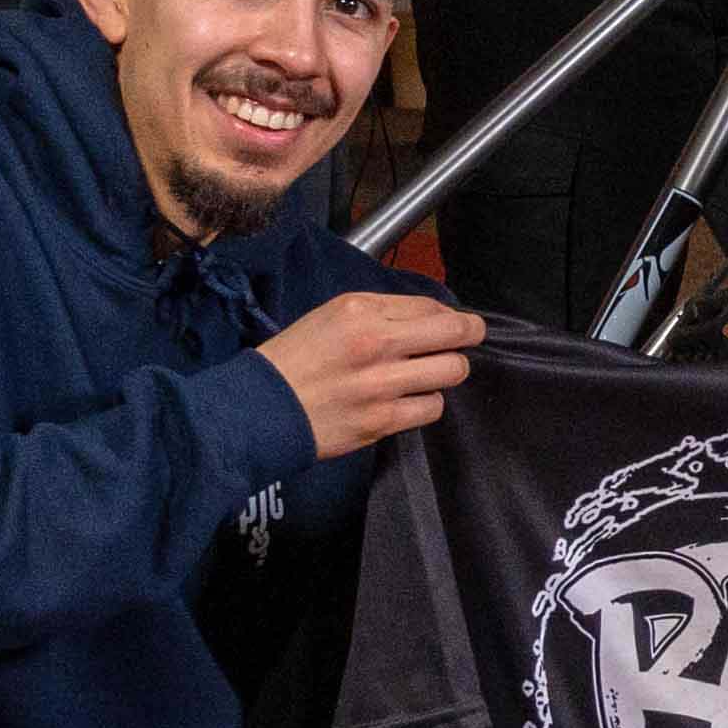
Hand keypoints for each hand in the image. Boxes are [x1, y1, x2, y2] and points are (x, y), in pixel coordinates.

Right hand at [258, 290, 482, 457]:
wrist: (259, 409)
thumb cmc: (294, 360)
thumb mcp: (332, 316)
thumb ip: (382, 312)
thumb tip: (433, 316)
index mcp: (360, 311)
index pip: (431, 307)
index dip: (449, 316)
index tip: (451, 323)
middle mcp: (375, 343)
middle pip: (455, 334)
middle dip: (469, 335)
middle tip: (466, 340)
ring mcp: (381, 384)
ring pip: (452, 371)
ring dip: (446, 372)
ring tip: (429, 373)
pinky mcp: (381, 420)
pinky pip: (432, 408)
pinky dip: (426, 403)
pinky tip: (409, 399)